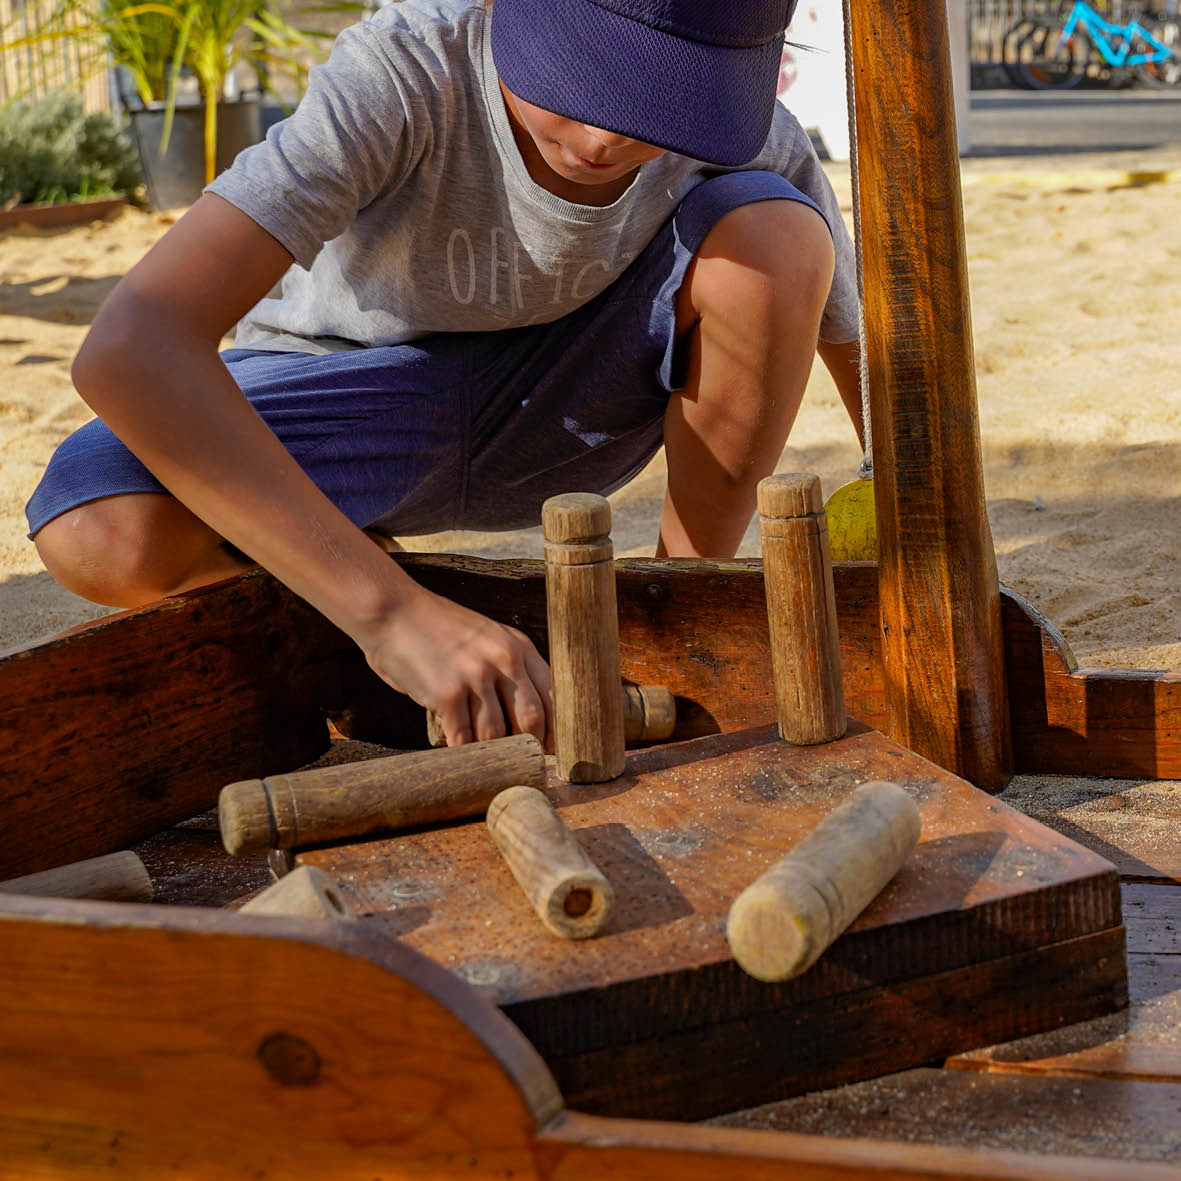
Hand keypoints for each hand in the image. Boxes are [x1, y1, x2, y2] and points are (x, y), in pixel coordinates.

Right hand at [362, 587, 552, 749]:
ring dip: (488, 751)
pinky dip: (461, 752)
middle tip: (518, 760)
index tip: (550, 747)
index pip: (552, 694)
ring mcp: (475, 677)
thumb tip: (527, 716)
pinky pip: (463, 738)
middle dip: (528, 746)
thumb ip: (507, 668)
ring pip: (496, 733)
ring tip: (481, 757)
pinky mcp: (447, 694)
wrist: (393, 611)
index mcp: (518, 646)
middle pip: (531, 719)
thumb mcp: (486, 636)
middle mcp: (503, 660)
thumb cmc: (437, 628)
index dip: (555, 727)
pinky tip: (457, 752)